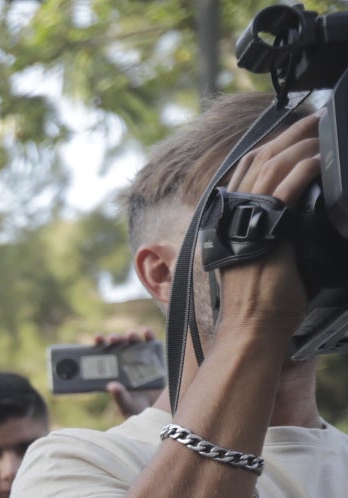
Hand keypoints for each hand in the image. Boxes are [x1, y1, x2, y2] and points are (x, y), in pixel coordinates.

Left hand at [90, 328, 161, 416]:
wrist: (158, 411)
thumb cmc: (137, 408)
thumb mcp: (126, 404)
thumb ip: (120, 396)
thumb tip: (112, 386)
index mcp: (113, 371)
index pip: (104, 354)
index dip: (100, 345)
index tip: (97, 338)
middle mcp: (125, 362)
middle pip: (118, 345)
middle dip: (115, 339)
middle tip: (113, 338)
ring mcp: (140, 359)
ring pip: (134, 343)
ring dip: (131, 336)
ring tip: (130, 335)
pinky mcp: (156, 359)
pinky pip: (152, 345)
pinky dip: (150, 337)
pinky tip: (147, 332)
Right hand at [204, 113, 320, 341]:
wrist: (253, 327)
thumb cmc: (260, 303)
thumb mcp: (261, 259)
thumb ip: (271, 233)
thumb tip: (295, 216)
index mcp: (229, 220)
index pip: (246, 170)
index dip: (269, 146)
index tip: (293, 132)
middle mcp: (233, 217)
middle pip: (259, 160)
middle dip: (289, 135)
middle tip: (313, 119)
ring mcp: (247, 223)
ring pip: (271, 167)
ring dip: (299, 144)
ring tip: (320, 131)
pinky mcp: (267, 230)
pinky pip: (285, 189)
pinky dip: (303, 169)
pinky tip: (319, 160)